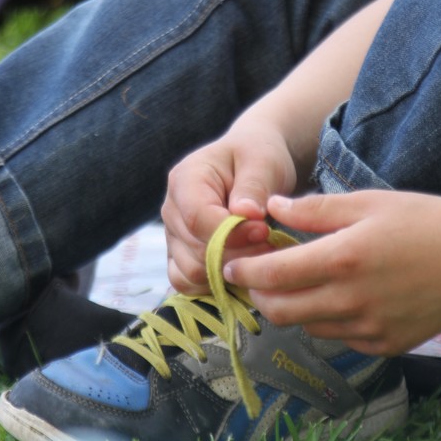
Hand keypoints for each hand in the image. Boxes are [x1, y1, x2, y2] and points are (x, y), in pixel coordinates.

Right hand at [161, 121, 298, 294]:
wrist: (252, 163)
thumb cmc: (257, 157)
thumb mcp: (263, 162)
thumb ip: (254, 187)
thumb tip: (246, 214)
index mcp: (185, 180)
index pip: (198, 219)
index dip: (232, 234)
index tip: (264, 230)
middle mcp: (171, 210)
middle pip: (195, 251)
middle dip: (237, 253)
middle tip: (269, 242)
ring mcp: (173, 235)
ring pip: (191, 272)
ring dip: (229, 270)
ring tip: (259, 253)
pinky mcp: (180, 255)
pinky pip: (187, 282)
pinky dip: (214, 283)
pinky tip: (242, 268)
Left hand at [222, 190, 440, 354]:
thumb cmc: (423, 220)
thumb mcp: (367, 203)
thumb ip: (313, 210)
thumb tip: (270, 207)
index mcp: (342, 260)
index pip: (271, 276)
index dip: (243, 273)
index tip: (230, 265)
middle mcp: (350, 301)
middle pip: (280, 311)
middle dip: (260, 296)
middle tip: (256, 279)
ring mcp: (369, 329)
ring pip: (308, 327)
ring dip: (294, 309)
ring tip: (300, 285)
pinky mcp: (386, 345)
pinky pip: (340, 338)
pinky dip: (328, 320)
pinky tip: (339, 298)